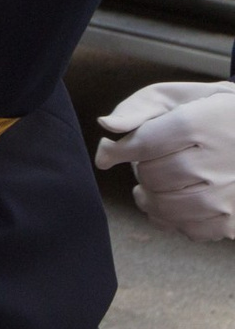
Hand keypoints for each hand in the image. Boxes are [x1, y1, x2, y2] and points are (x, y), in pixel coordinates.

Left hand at [97, 80, 234, 240]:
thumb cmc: (207, 113)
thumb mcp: (175, 97)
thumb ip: (138, 109)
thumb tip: (105, 125)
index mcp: (200, 124)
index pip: (144, 144)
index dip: (118, 151)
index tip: (108, 153)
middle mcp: (219, 161)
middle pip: (154, 177)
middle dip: (141, 171)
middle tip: (148, 164)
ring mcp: (230, 193)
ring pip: (169, 207)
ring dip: (150, 200)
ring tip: (151, 188)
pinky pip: (193, 230)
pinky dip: (176, 221)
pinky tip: (176, 205)